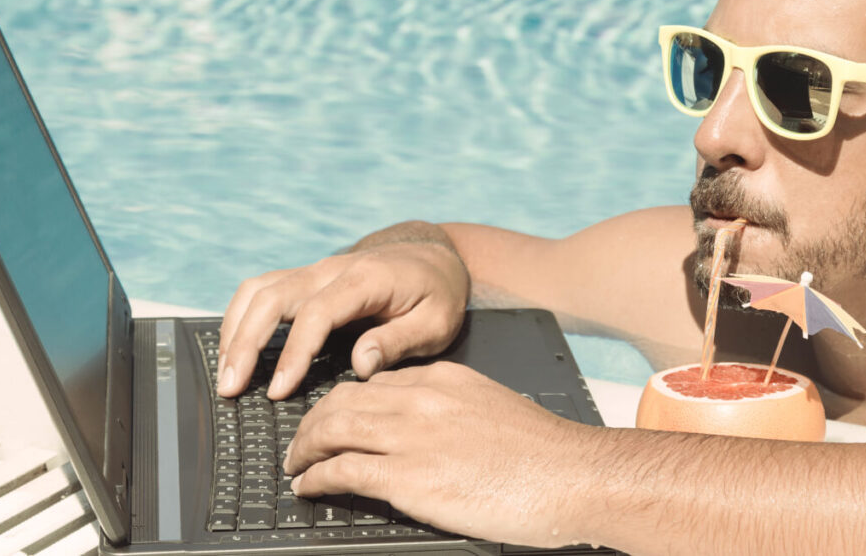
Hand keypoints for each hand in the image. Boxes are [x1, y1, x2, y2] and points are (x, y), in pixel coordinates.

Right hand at [217, 241, 468, 398]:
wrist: (433, 255)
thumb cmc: (437, 292)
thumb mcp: (437, 321)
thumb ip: (399, 341)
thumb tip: (361, 364)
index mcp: (365, 280)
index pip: (316, 313)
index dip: (294, 353)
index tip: (278, 391)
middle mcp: (332, 269)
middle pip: (272, 297)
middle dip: (244, 343)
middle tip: (230, 389)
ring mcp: (315, 270)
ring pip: (258, 289)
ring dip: (234, 329)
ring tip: (225, 374)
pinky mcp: (306, 278)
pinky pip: (263, 290)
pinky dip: (241, 318)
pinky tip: (234, 350)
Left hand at [283, 361, 601, 548]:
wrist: (570, 474)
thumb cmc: (542, 453)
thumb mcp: (491, 408)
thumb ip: (452, 410)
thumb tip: (427, 431)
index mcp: (443, 379)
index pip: (374, 383)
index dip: (344, 402)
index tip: (333, 418)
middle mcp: (421, 400)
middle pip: (343, 400)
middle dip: (312, 422)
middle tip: (301, 442)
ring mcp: (412, 436)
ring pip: (334, 428)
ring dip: (305, 448)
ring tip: (295, 464)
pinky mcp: (409, 477)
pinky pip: (343, 470)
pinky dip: (316, 477)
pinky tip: (307, 485)